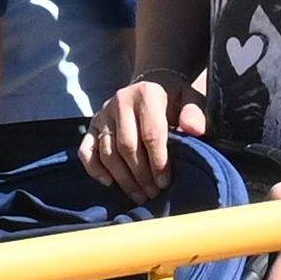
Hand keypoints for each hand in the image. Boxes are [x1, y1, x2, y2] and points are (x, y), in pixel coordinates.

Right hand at [79, 80, 189, 200]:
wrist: (154, 84)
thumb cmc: (175, 99)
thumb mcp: (190, 100)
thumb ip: (194, 114)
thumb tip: (194, 130)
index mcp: (147, 93)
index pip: (151, 134)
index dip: (158, 161)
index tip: (164, 182)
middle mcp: (121, 101)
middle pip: (127, 146)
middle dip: (140, 175)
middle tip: (152, 194)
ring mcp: (103, 113)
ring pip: (108, 152)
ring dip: (122, 178)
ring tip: (139, 195)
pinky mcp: (92, 124)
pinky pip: (86, 150)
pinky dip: (94, 169)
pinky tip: (109, 183)